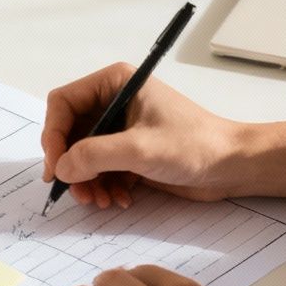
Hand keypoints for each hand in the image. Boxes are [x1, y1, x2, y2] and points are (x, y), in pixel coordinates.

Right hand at [42, 63, 245, 206]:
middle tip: (78, 192)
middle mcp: (113, 102)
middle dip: (71, 165)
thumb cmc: (195, 145)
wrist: (231, 166)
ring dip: (87, 181)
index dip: (53, 135)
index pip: (63, 103)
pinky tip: (119, 199)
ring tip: (101, 201)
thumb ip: (95, 155)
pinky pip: (100, 169)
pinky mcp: (130, 152)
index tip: (56, 167)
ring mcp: (121, 128)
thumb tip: (61, 168)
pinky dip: (103, 186)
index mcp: (114, 84)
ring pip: (82, 156)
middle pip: (69, 133)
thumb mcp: (140, 149)